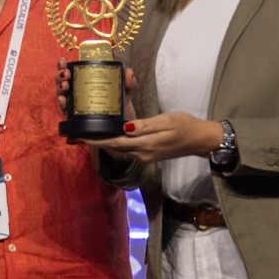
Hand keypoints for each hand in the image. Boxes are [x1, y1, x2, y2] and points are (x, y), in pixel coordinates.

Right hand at [55, 60, 140, 128]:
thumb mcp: (125, 93)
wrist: (123, 131)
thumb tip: (128, 71)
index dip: (64, 65)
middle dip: (60, 75)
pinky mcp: (74, 120)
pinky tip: (63, 100)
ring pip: (61, 94)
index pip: (72, 71)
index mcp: (85, 83)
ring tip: (65, 84)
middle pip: (63, 81)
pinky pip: (64, 111)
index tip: (64, 60)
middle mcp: (77, 94)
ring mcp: (74, 106)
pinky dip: (61, 104)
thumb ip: (128, 83)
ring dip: (60, 87)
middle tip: (66, 73)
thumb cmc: (120, 109)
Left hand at [78, 110, 222, 163]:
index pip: (115, 143)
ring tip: (89, 135)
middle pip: (114, 148)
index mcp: (146, 144)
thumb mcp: (166, 121)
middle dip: (96, 142)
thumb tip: (125, 128)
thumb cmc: (185, 126)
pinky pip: (127, 149)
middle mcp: (143, 153)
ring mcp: (145, 156)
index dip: (97, 141)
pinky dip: (116, 144)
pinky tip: (110, 136)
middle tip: (78, 135)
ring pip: (120, 149)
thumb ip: (145, 126)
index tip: (80, 137)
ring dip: (104, 143)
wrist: (200, 140)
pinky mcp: (149, 154)